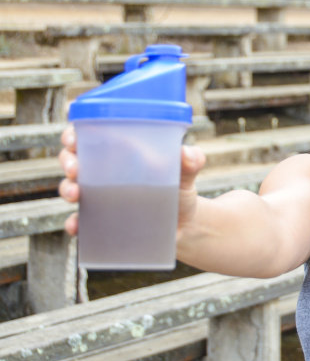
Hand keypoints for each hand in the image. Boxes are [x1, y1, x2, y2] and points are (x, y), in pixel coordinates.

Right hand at [58, 125, 206, 235]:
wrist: (185, 225)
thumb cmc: (180, 190)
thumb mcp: (186, 175)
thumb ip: (190, 162)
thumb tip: (188, 153)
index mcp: (118, 152)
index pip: (89, 136)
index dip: (74, 134)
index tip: (74, 138)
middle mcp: (102, 172)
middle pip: (72, 159)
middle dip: (67, 161)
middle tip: (74, 169)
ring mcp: (98, 197)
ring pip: (71, 188)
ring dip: (67, 189)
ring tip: (75, 194)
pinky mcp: (100, 222)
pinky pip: (79, 222)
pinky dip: (74, 224)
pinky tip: (76, 226)